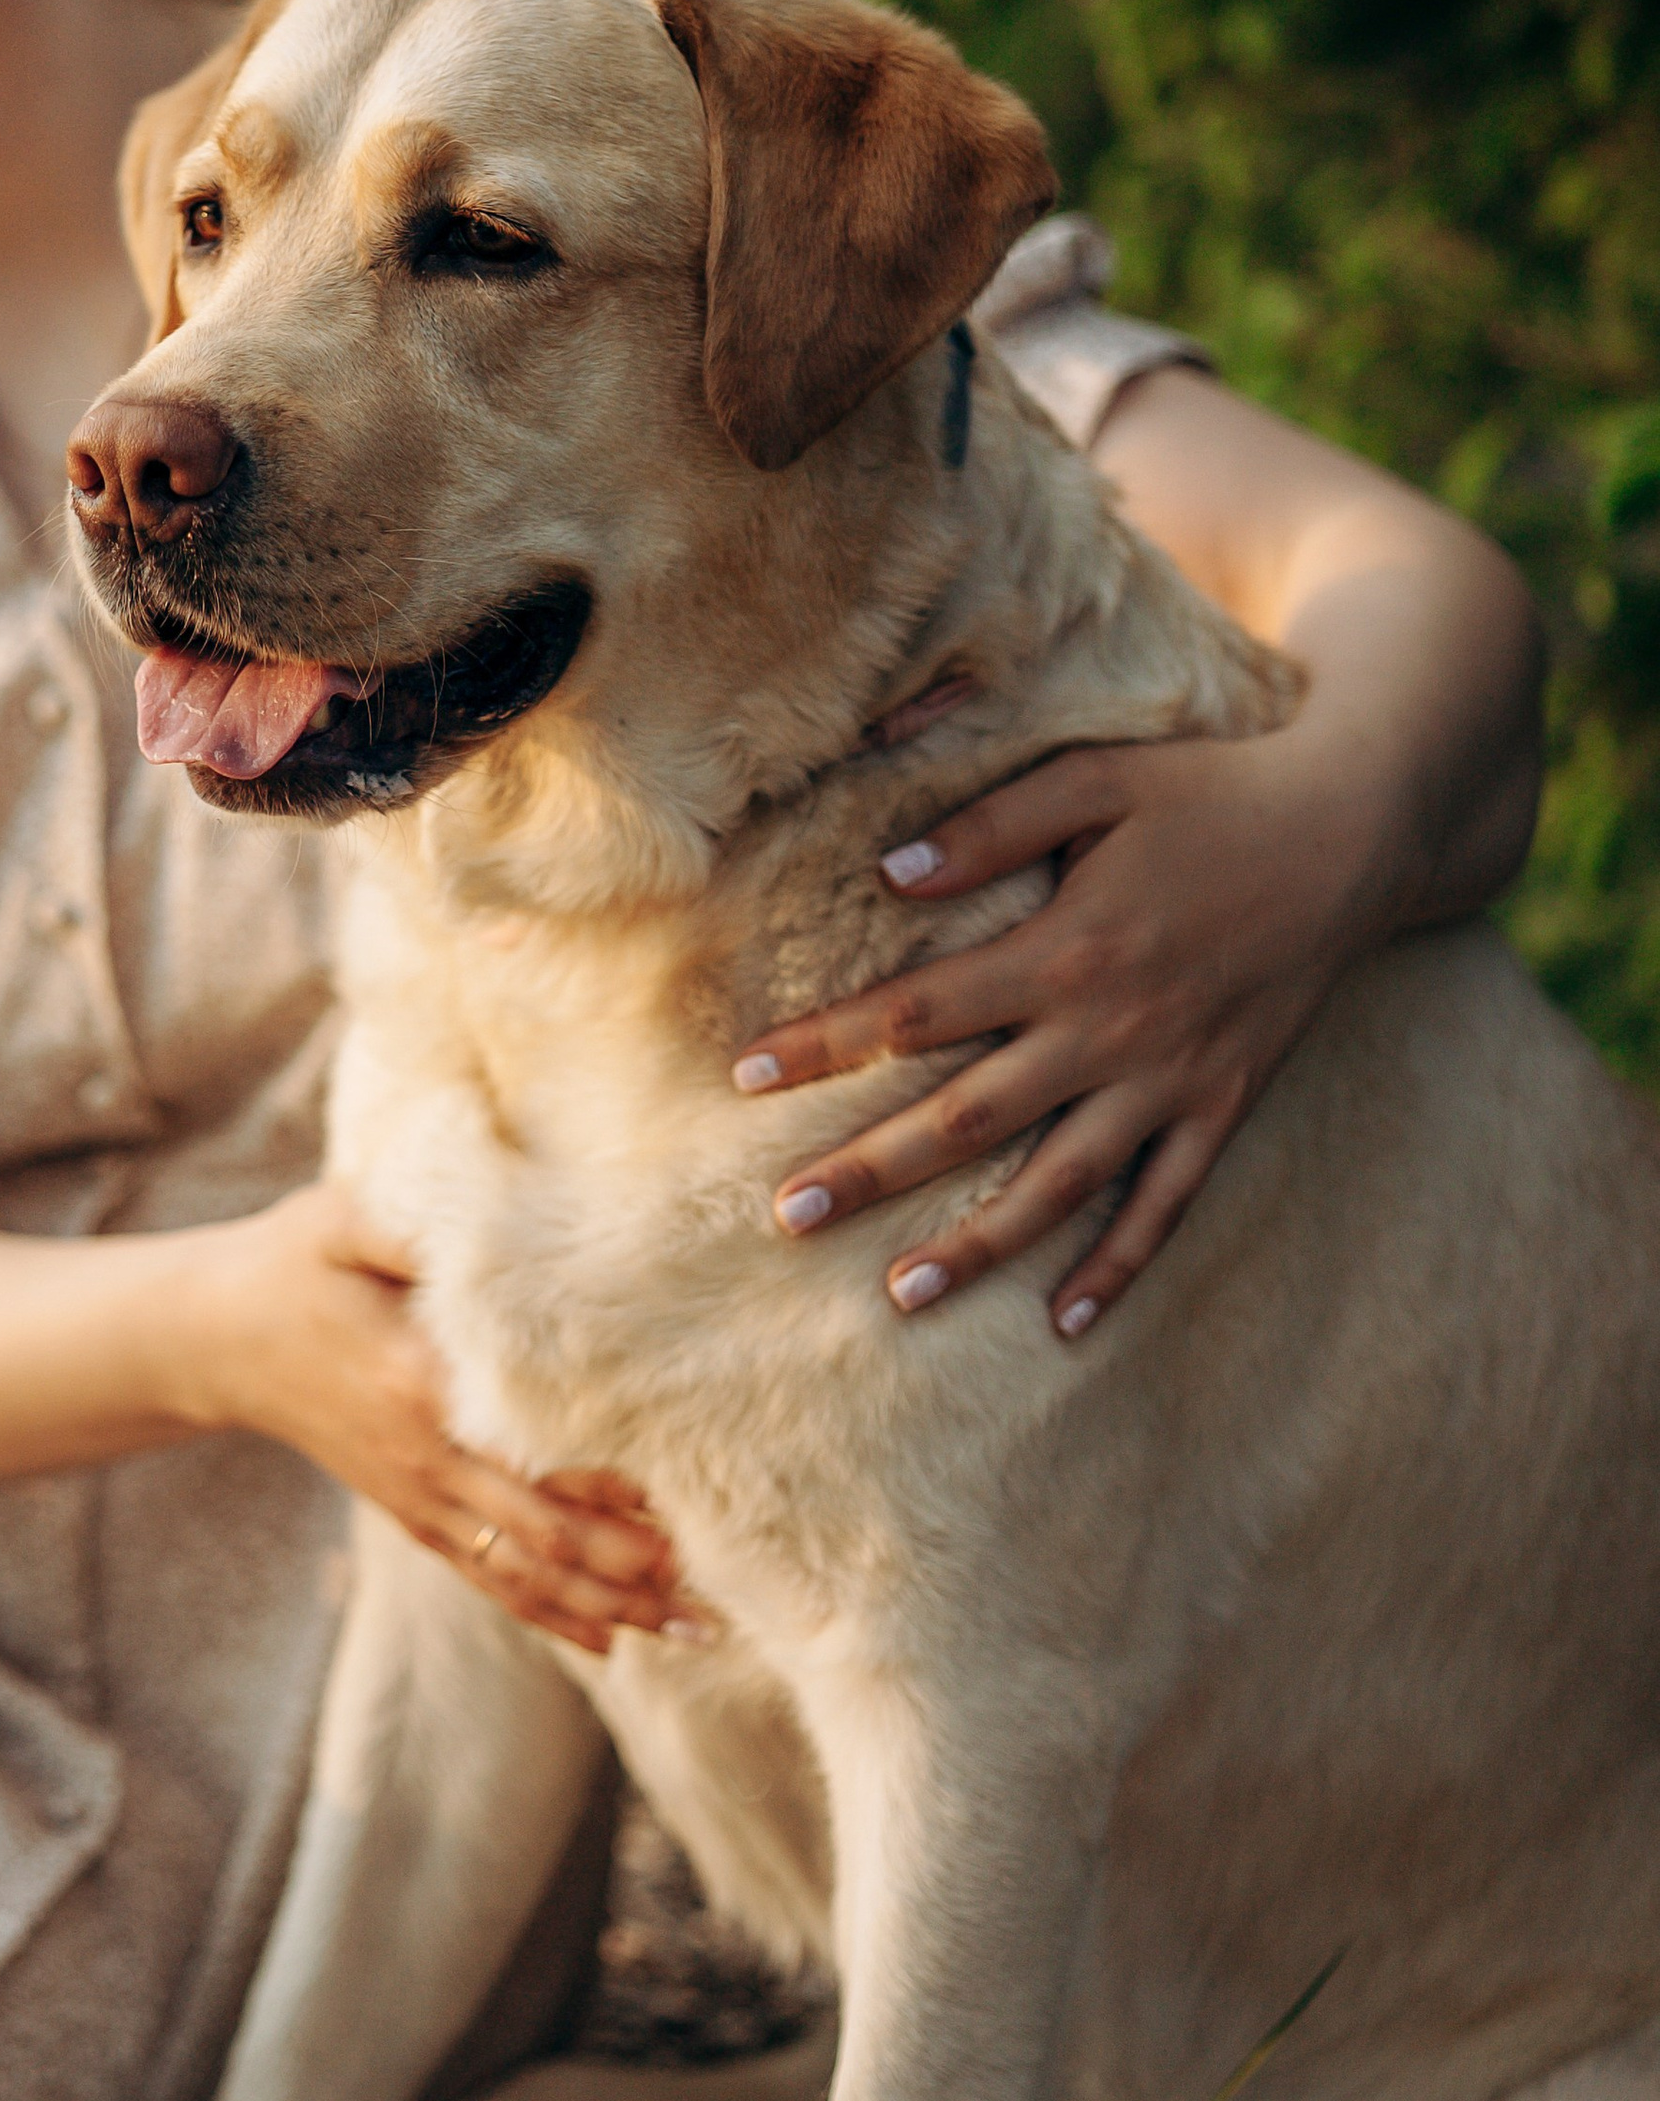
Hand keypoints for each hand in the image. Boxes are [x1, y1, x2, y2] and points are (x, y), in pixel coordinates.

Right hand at [176, 1183, 691, 1654]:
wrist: (216, 1335)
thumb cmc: (295, 1261)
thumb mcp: (350, 1217)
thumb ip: (424, 1226)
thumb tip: (509, 1225)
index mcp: (419, 1380)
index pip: (533, 1446)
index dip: (610, 1478)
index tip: (689, 1489)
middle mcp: (425, 1456)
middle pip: (545, 1533)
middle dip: (635, 1568)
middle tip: (723, 1590)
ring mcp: (417, 1496)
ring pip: (527, 1571)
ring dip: (614, 1605)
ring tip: (697, 1629)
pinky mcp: (410, 1513)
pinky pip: (488, 1578)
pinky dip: (552, 1617)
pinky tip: (611, 1643)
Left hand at [731, 718, 1389, 1336]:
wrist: (1355, 831)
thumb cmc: (1211, 793)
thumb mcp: (1099, 778)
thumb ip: (989, 824)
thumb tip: (882, 873)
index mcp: (1065, 950)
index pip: (917, 1010)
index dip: (827, 1044)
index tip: (744, 1074)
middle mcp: (1110, 1032)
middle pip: (968, 1117)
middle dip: (871, 1170)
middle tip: (786, 1217)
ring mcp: (1170, 1081)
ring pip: (1058, 1186)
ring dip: (977, 1244)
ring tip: (898, 1296)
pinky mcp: (1223, 1106)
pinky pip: (1167, 1205)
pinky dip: (1119, 1267)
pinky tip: (1065, 1323)